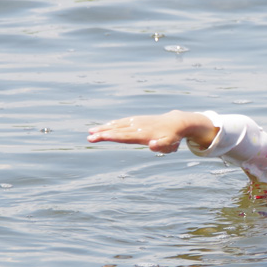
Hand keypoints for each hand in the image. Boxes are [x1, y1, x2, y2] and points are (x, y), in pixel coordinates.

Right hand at [87, 110, 217, 153]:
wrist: (178, 122)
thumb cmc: (173, 137)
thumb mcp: (170, 144)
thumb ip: (161, 146)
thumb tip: (152, 145)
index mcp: (143, 134)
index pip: (123, 136)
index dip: (109, 137)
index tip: (97, 137)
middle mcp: (138, 126)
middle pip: (117, 130)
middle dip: (102, 133)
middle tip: (88, 136)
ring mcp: (137, 122)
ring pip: (118, 124)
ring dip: (105, 127)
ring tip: (91, 131)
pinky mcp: (138, 120)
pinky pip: (123, 122)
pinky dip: (113, 123)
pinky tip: (106, 125)